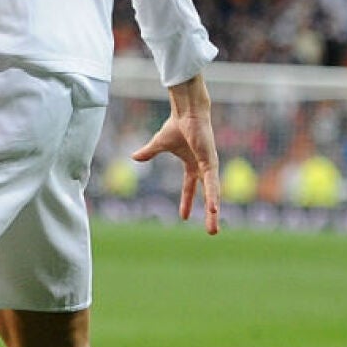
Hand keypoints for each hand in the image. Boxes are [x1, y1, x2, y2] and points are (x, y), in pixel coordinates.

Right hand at [131, 76, 220, 234]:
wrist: (186, 114)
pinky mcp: (210, 164)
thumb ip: (148, 153)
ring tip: (212, 230)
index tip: (183, 217)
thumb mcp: (159, 144)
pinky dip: (212, 197)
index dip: (187, 201)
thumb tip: (133, 157)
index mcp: (193, 164)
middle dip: (208, 214)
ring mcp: (209, 167)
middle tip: (211, 232)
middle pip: (207, 195)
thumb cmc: (176, 125)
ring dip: (213, 213)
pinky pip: (212, 184)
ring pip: (212, 194)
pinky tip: (214, 209)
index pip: (190, 187)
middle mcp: (203, 167)